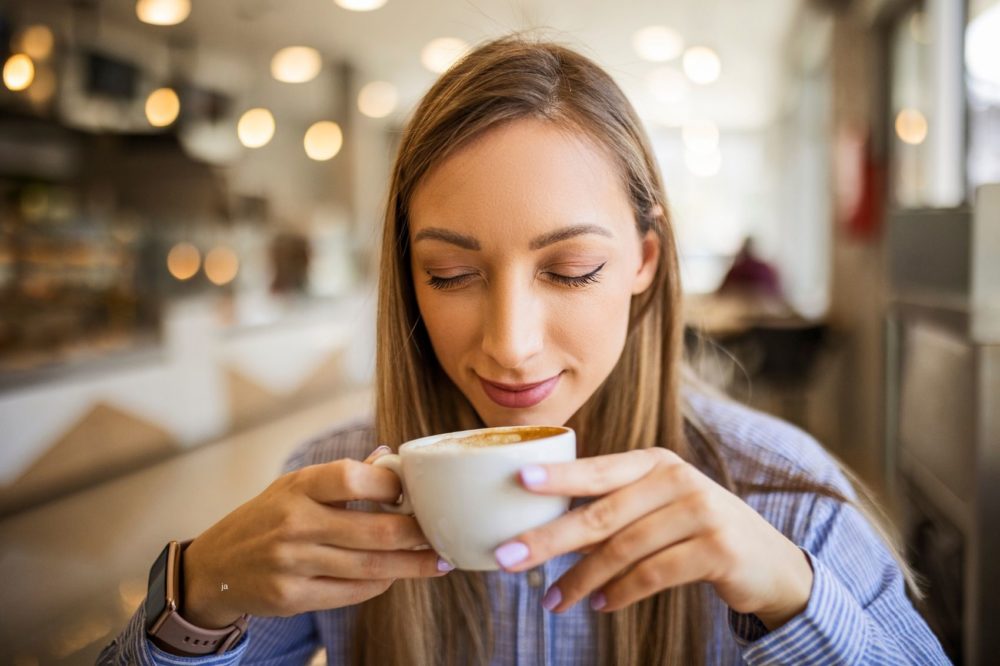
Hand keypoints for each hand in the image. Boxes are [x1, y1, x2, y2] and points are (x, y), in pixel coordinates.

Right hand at [181, 446, 452, 628]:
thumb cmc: (266, 518)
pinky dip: (381, 584)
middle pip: (374, 530)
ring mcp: (292, 563)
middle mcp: (294, 523)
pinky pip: (352, 592)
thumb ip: (342, 477)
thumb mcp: (295, 487)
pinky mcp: (292, 597)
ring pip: (370, 567)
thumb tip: (390, 458)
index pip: (353, 477)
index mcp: (298, 486)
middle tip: (444, 535)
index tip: (414, 493)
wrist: (213, 567)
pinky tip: (398, 576)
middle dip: (418, 535)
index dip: (392, 486)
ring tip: (439, 562)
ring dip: (412, 566)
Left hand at [492, 448, 812, 629]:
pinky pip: (654, 574)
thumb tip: (543, 531)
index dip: (559, 476)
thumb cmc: (693, 530)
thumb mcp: (657, 508)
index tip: (519, 482)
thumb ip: (612, 511)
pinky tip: (598, 604)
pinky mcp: (717, 549)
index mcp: (655, 463)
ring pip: (623, 550)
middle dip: (549, 539)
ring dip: (580, 579)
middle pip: (601, 514)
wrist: (767, 560)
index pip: (598, 470)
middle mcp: (678, 480)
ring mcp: (701, 512)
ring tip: (551, 600)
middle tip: (508, 558)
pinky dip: (620, 592)